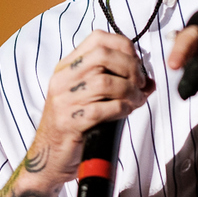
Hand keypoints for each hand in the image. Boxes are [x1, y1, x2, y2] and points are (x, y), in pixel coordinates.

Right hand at [28, 31, 153, 186]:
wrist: (48, 158)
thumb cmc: (73, 126)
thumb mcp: (89, 97)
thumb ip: (114, 83)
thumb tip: (149, 81)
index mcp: (67, 67)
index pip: (97, 38)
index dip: (123, 46)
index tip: (136, 62)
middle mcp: (62, 79)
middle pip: (102, 55)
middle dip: (130, 67)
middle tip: (140, 83)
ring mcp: (64, 100)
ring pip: (105, 82)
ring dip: (129, 91)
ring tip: (136, 100)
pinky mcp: (69, 122)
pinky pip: (102, 109)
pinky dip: (122, 108)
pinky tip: (126, 112)